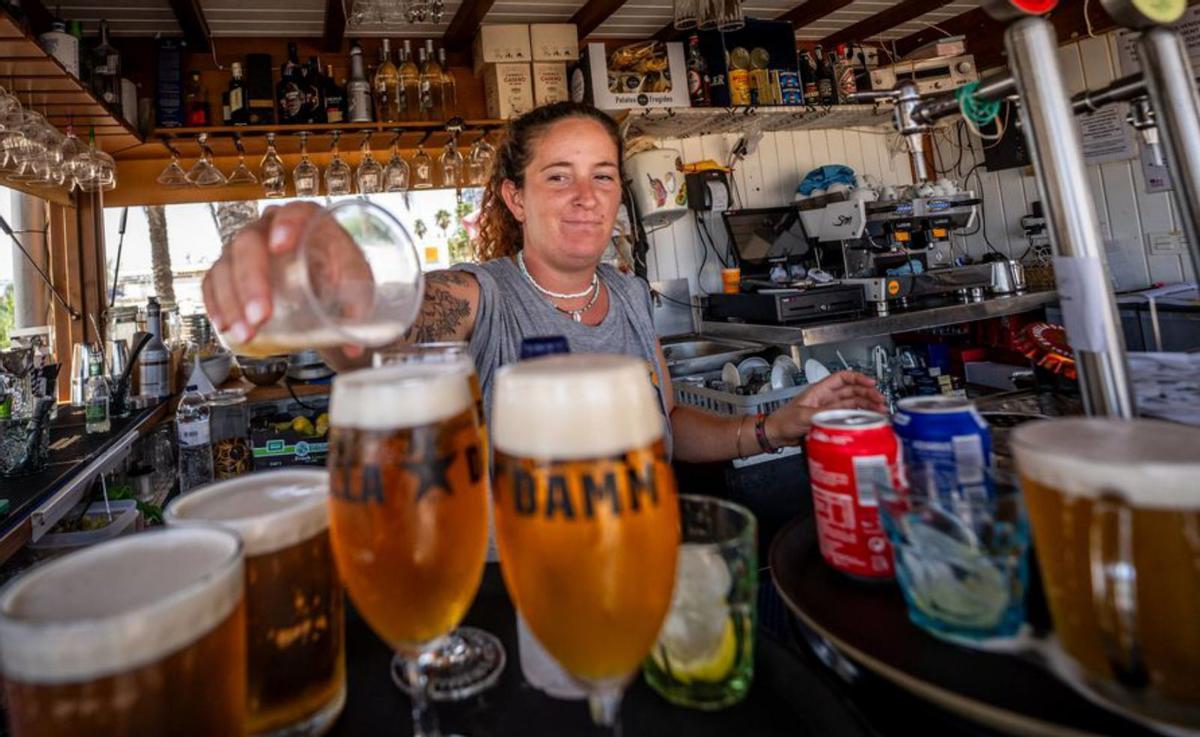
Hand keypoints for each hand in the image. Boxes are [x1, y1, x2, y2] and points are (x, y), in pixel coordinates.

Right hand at [201, 201, 368, 357]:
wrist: (326, 285)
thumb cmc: (342, 277)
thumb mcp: (357, 285)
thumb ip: (357, 307)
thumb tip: (352, 346)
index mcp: (307, 220)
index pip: (294, 212)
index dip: (286, 225)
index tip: (281, 247)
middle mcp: (270, 227)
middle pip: (249, 242)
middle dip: (252, 281)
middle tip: (261, 316)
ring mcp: (245, 247)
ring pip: (226, 265)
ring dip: (232, 302)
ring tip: (246, 333)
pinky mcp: (229, 269)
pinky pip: (213, 282)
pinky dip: (216, 304)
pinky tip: (224, 325)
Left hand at [765, 371, 887, 446]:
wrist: (776, 434)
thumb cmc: (784, 420)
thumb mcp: (803, 415)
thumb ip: (820, 414)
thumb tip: (838, 415)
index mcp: (820, 390)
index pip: (843, 378)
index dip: (858, 378)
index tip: (871, 382)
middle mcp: (827, 398)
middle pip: (852, 390)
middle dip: (868, 393)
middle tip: (881, 400)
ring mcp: (829, 409)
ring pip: (853, 403)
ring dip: (867, 405)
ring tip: (880, 411)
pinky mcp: (830, 421)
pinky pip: (848, 416)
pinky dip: (860, 417)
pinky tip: (868, 420)